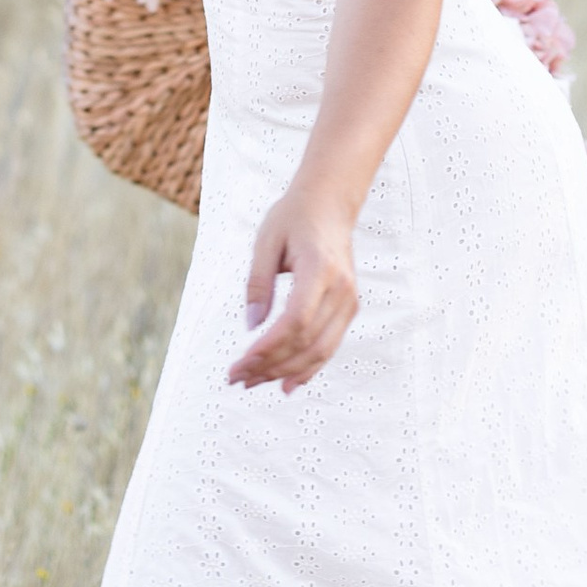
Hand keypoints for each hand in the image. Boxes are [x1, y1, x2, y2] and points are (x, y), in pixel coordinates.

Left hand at [228, 189, 357, 391]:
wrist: (330, 203)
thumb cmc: (293, 217)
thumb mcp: (266, 241)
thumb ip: (258, 284)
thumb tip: (251, 327)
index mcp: (320, 269)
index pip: (296, 320)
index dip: (269, 346)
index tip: (241, 361)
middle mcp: (342, 289)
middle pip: (307, 341)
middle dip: (271, 365)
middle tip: (237, 377)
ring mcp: (349, 301)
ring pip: (320, 350)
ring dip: (285, 371)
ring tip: (254, 382)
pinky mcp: (349, 308)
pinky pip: (330, 346)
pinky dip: (308, 368)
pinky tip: (286, 383)